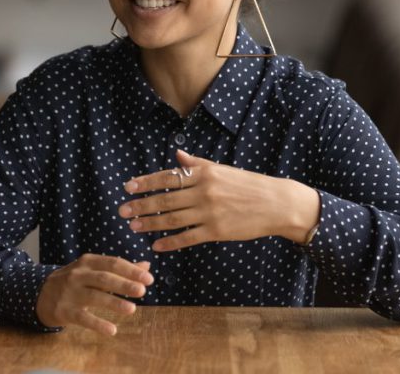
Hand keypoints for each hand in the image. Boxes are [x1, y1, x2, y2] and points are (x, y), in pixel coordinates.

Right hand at [36, 254, 152, 335]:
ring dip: (114, 302)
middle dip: (124, 284)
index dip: (131, 270)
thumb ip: (118, 269)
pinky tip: (112, 330)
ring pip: (94, 296)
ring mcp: (70, 293)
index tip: (149, 278)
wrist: (40, 294)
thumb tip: (146, 265)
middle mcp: (78, 275)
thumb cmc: (74, 281)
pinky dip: (98, 324)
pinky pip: (83, 318)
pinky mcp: (65, 311)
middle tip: (142, 291)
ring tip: (132, 309)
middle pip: (104, 278)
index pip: (112, 263)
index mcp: (87, 262)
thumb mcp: (92, 270)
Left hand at [118, 150, 319, 251]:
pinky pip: (188, 237)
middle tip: (122, 210)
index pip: (167, 177)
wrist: (276, 203)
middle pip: (165, 199)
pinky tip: (156, 245)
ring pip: (172, 219)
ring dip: (150, 223)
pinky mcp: (217, 231)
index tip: (128, 187)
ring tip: (133, 226)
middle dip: (141, 205)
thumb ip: (197, 164)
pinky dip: (170, 242)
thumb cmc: (248, 184)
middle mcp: (204, 191)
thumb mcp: (222, 169)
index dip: (146, 183)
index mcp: (204, 173)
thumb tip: (176, 154)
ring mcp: (210, 212)